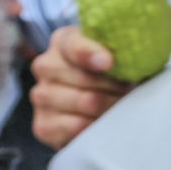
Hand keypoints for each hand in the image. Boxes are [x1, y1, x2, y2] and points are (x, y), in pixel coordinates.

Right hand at [29, 27, 130, 149]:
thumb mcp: (118, 55)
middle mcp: (46, 66)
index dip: (90, 54)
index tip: (109, 63)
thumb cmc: (114, 74)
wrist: (101, 107)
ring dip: (111, 106)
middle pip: (84, 78)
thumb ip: (120, 50)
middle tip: (129, 90)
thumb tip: (126, 58)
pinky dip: (97, 126)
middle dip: (114, 86)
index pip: (74, 45)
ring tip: (121, 106)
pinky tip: (105, 122)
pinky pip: (76, 126)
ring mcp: (41, 96)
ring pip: (85, 102)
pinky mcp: (43, 125)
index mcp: (64, 42)